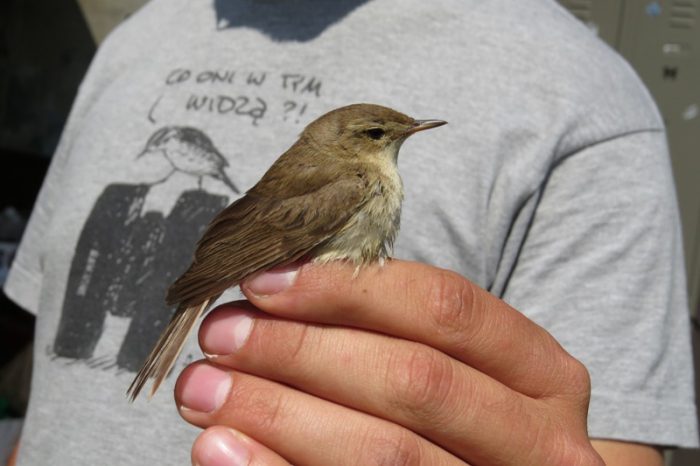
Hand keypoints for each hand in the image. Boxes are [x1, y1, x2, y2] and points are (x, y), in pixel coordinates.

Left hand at [175, 260, 602, 464]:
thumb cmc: (471, 424)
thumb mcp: (459, 368)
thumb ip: (390, 332)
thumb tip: (277, 292)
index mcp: (542, 374)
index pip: (446, 309)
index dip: (348, 289)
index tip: (264, 281)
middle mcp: (541, 439)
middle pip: (413, 379)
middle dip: (304, 351)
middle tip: (223, 334)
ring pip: (387, 452)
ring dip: (279, 412)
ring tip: (205, 390)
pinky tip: (224, 450)